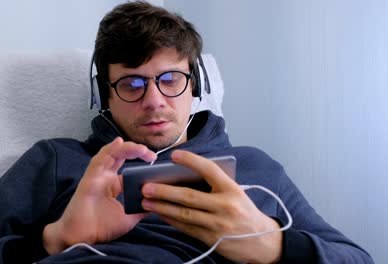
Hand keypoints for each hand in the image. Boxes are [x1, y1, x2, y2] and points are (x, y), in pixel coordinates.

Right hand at [43, 137, 156, 254]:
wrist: (82, 238)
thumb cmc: (100, 228)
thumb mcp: (128, 218)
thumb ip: (141, 210)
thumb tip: (158, 204)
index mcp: (113, 185)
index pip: (128, 167)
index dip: (140, 161)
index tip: (155, 163)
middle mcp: (104, 177)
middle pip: (120, 155)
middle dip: (137, 151)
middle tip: (152, 155)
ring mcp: (96, 176)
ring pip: (111, 154)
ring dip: (126, 149)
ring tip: (142, 149)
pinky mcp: (89, 179)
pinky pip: (99, 161)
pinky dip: (109, 151)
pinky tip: (118, 143)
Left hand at [141, 150, 281, 262]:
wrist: (263, 242)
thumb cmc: (244, 211)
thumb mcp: (236, 193)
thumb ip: (215, 185)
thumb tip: (182, 177)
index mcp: (232, 189)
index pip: (210, 170)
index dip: (191, 161)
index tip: (174, 155)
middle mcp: (226, 206)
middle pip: (190, 197)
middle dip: (165, 191)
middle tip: (146, 187)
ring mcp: (218, 224)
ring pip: (184, 214)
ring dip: (162, 207)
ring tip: (146, 201)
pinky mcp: (211, 239)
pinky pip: (186, 227)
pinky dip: (171, 220)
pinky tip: (159, 214)